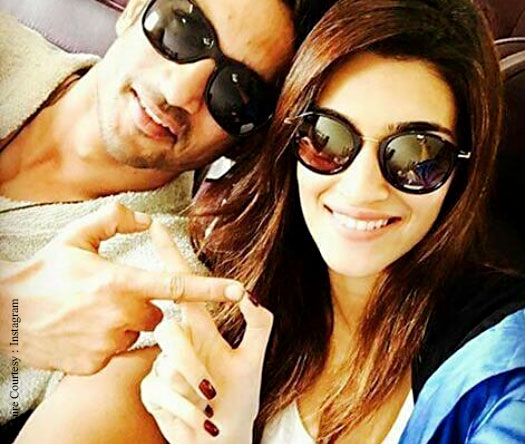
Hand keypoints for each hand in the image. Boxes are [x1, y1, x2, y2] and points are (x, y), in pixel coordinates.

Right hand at [0, 203, 243, 374]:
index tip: (240, 291)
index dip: (211, 289)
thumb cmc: (43, 272)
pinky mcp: (94, 365)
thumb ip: (116, 219)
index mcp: (120, 282)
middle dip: (144, 304)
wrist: (3, 314)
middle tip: (111, 294)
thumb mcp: (77, 235)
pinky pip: (117, 351)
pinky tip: (83, 330)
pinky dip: (108, 341)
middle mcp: (119, 316)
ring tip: (93, 312)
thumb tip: (148, 219)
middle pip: (157, 314)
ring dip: (125, 323)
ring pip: (137, 333)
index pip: (177, 286)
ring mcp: (106, 344)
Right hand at [141, 222, 272, 443]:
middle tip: (210, 388)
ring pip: (167, 363)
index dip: (171, 256)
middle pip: (169, 330)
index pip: (182, 286)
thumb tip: (250, 293)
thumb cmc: (239, 399)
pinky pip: (162, 391)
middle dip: (189, 360)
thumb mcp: (254, 359)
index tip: (158, 227)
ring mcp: (161, 365)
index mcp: (201, 328)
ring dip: (194, 390)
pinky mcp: (152, 391)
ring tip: (208, 404)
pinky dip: (187, 410)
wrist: (224, 440)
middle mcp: (178, 341)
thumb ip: (259, 324)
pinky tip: (200, 419)